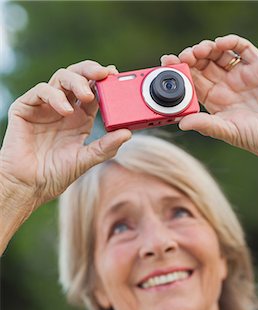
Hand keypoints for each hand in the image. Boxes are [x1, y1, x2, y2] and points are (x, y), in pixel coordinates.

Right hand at [0, 60, 131, 208]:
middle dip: (91, 71)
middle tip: (104, 74)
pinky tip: (65, 111)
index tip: (114, 75)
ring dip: (76, 81)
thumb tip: (128, 133)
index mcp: (79, 119)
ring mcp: (44, 107)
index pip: (93, 92)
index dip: (103, 81)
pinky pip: (41, 91)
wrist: (29, 185)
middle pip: (77, 77)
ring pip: (60, 78)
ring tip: (87, 96)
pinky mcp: (25, 108)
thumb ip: (106, 147)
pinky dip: (55, 96)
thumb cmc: (55, 175)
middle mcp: (63, 109)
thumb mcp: (86, 160)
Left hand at [161, 34, 257, 167]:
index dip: (179, 71)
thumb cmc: (257, 137)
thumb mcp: (227, 132)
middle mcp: (225, 85)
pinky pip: (242, 48)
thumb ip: (206, 125)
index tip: (168, 63)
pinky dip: (230, 42)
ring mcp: (240, 74)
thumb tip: (182, 123)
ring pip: (218, 53)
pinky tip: (220, 44)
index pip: (192, 81)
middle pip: (202, 64)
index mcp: (214, 100)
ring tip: (200, 51)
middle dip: (190, 57)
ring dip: (206, 48)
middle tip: (184, 56)